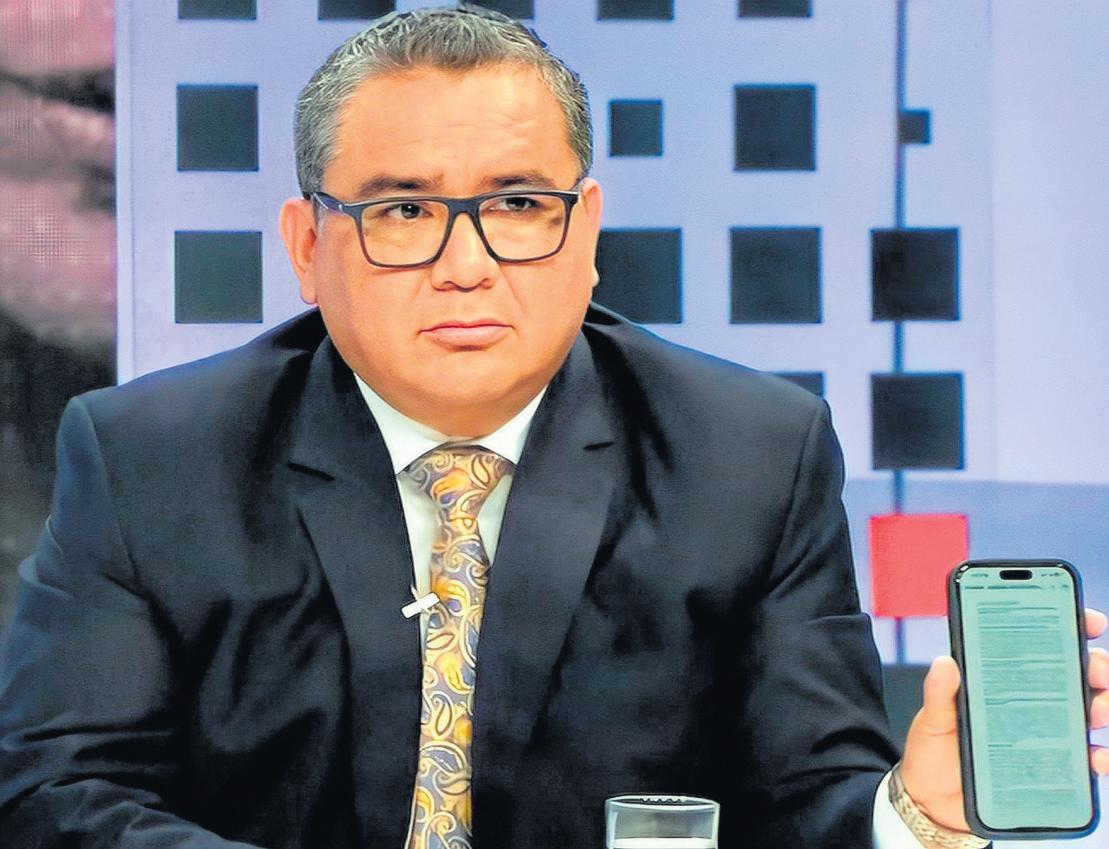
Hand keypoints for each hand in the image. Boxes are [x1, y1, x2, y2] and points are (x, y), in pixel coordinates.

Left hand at [899, 607, 1108, 831]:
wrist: (934, 805)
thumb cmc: (933, 753)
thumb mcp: (931, 720)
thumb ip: (938, 694)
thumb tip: (945, 662)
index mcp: (1000, 679)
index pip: (1038, 644)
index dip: (1068, 625)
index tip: (1088, 619)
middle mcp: (1028, 700)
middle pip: (1074, 674)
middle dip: (1094, 664)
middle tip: (1094, 668)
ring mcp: (1043, 731)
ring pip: (1088, 710)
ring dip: (1103, 705)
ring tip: (1097, 710)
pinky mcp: (1051, 764)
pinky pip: (1086, 756)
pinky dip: (1101, 755)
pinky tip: (1097, 757)